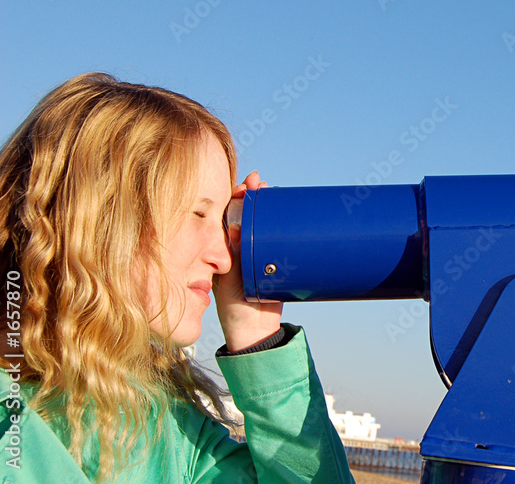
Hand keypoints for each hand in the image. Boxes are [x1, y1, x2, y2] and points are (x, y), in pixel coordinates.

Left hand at [214, 170, 282, 351]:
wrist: (255, 332)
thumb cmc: (235, 310)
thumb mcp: (231, 283)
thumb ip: (234, 258)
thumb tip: (233, 227)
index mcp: (225, 252)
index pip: (229, 218)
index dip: (235, 200)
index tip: (244, 185)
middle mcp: (241, 250)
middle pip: (247, 216)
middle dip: (253, 196)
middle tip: (259, 181)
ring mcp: (259, 255)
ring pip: (263, 224)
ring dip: (268, 206)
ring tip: (272, 189)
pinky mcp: (275, 264)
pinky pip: (278, 240)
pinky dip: (283, 225)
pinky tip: (289, 212)